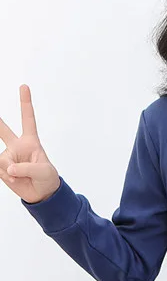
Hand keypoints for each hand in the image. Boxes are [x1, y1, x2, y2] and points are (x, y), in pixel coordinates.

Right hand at [0, 86, 59, 203]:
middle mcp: (17, 146)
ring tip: (22, 176)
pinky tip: (15, 180)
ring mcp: (8, 156)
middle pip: (2, 129)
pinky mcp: (1, 168)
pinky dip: (8, 177)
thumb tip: (9, 168)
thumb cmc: (47, 178)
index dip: (25, 103)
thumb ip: (27, 168)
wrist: (41, 193)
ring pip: (2, 159)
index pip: (28, 119)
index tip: (24, 86)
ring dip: (12, 171)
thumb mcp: (44, 172)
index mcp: (31, 141)